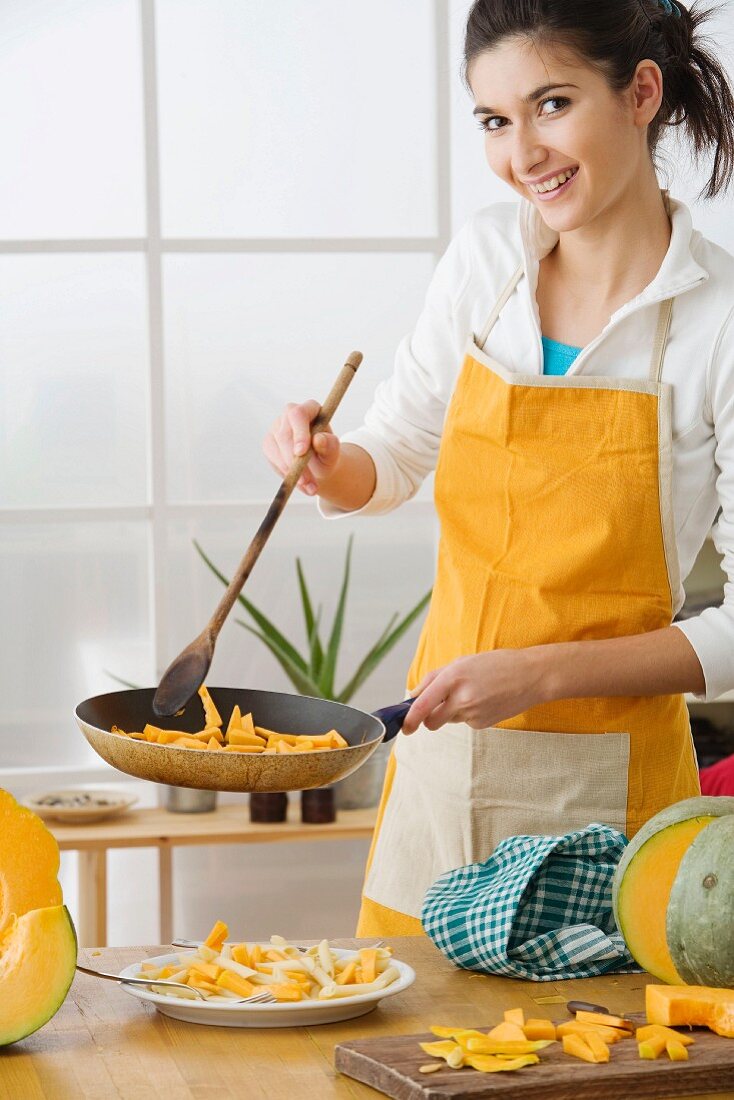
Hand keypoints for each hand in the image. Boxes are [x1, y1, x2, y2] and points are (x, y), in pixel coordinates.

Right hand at [263, 400, 341, 495]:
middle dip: (295, 460)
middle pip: (285, 434)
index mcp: (309, 409)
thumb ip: (330, 445)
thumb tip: (319, 439)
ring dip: (291, 471)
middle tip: (307, 481)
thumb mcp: (333, 453)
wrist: (319, 465)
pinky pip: (273, 459)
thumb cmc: (327, 454)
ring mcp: (277, 428)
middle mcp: (290, 414)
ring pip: (276, 448)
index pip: (298, 415)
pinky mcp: (269, 443)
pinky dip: (286, 473)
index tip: (301, 453)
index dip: (298, 433)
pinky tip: (299, 483)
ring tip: (309, 487)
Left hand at [401, 649, 548, 733]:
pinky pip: (466, 722)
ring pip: (449, 720)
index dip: (410, 718)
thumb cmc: (497, 664)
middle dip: (430, 718)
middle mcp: (462, 698)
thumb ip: (436, 678)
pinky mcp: (483, 723)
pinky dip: (469, 714)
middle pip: (432, 721)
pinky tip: (485, 701)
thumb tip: (415, 696)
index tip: (404, 726)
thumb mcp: (463, 662)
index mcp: (453, 677)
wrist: (531, 676)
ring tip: (472, 694)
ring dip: (452, 712)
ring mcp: (474, 713)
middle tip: (439, 706)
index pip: (423, 704)